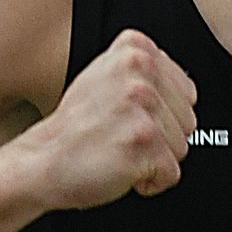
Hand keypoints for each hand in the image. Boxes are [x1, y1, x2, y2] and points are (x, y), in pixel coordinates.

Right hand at [25, 29, 197, 207]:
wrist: (41, 161)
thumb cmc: (75, 128)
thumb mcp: (106, 77)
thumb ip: (146, 74)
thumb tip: (186, 88)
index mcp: (135, 48)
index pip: (187, 91)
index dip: (161, 114)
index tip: (128, 116)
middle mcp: (139, 70)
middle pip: (189, 120)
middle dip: (161, 137)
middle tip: (120, 134)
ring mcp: (141, 105)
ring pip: (182, 147)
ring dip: (154, 159)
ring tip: (119, 148)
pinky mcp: (142, 140)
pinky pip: (171, 174)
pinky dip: (149, 182)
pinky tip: (120, 167)